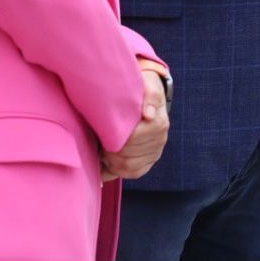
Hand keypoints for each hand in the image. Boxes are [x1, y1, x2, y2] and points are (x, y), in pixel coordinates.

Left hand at [102, 65, 169, 180]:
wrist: (148, 94)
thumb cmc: (143, 90)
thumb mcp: (148, 86)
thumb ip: (150, 97)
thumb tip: (149, 115)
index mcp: (159, 124)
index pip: (133, 142)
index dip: (115, 140)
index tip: (104, 134)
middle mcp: (159, 141)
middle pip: (128, 158)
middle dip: (111, 152)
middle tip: (100, 143)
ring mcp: (154, 153)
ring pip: (129, 169)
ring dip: (112, 162)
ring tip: (102, 151)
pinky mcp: (148, 161)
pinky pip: (132, 173)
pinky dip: (116, 171)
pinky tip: (106, 163)